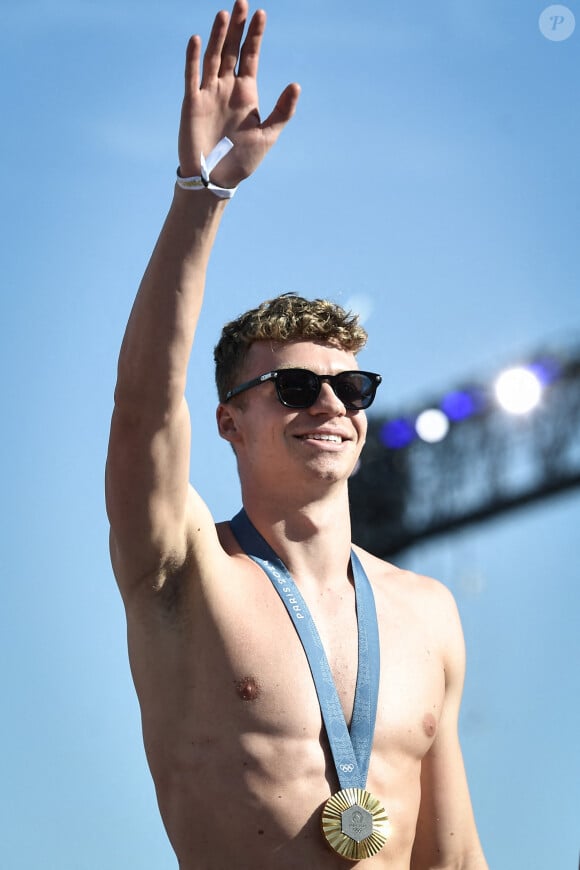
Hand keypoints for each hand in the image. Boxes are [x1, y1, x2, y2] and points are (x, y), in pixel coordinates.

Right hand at [178, 0, 299, 187]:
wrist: (216, 180)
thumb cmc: (242, 161)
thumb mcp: (268, 136)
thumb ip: (282, 111)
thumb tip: (295, 85)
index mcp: (246, 93)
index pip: (250, 57)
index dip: (255, 36)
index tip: (261, 13)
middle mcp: (226, 88)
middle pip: (232, 50)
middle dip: (237, 28)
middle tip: (242, 1)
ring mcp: (208, 94)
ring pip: (213, 58)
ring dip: (218, 36)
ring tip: (225, 14)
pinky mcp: (192, 103)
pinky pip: (192, 76)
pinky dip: (194, 58)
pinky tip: (198, 40)